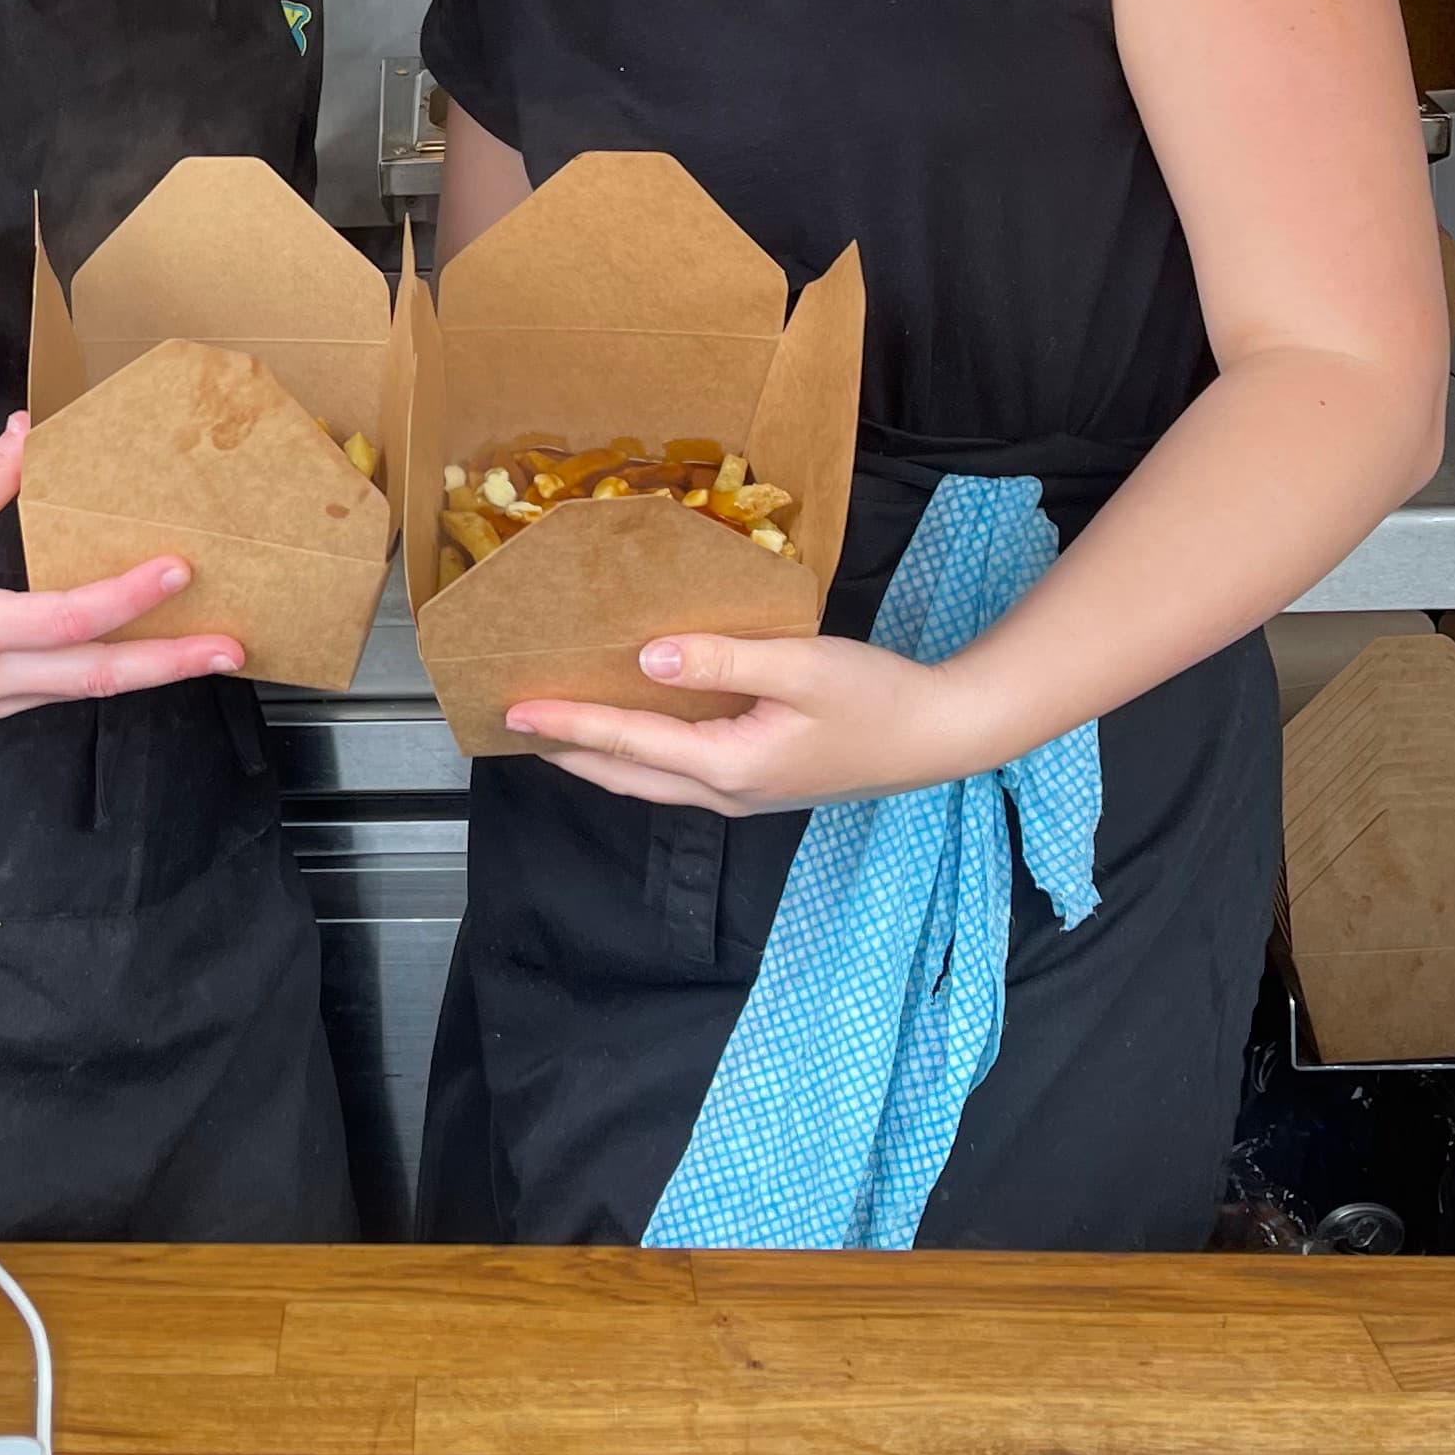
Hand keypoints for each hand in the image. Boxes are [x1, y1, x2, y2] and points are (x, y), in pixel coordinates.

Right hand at [0, 412, 242, 720]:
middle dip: (171, 664)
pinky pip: (66, 692)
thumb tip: (28, 431)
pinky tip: (143, 653)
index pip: (70, 619)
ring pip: (88, 692)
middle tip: (233, 650)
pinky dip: (111, 673)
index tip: (178, 570)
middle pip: (100, 678)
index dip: (128, 596)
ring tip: (208, 651)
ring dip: (151, 672)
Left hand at [507, 629, 995, 815]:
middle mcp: (725, 793)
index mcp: (727, 765)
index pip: (627, 744)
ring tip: (557, 731)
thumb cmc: (875, 695)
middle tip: (514, 726)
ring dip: (600, 758)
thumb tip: (645, 659)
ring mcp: (742, 795)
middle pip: (626, 775)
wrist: (939, 736)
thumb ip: (721, 660)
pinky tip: (632, 731)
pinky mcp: (758, 784)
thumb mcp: (799, 666)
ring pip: (650, 782)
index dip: (567, 725)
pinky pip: (678, 775)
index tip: (515, 711)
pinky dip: (640, 755)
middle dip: (568, 752)